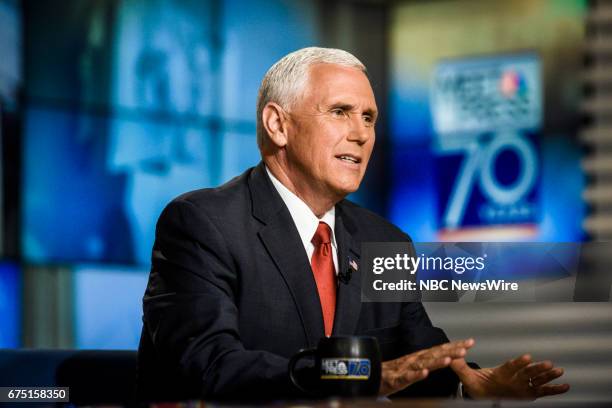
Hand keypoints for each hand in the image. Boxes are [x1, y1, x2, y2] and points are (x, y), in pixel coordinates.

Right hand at [379, 338, 473, 395]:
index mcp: (418, 358)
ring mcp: (403, 369)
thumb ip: (426, 363)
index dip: (454, 346)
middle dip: (450, 350)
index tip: (469, 342)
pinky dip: (415, 375)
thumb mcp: (412, 368)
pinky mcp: (394, 380)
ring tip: (448, 359)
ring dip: (435, 361)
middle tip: (465, 347)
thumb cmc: (390, 374)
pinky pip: (405, 377)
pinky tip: (424, 374)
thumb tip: (445, 358)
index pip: (439, 349)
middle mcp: (412, 360)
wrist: (368, 377)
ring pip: (421, 364)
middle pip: (433, 354)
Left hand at [451, 354, 569, 399]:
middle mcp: (515, 377)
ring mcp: (523, 385)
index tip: (526, 357)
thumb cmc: (477, 384)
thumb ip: (460, 366)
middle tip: (547, 363)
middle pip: (527, 371)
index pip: (511, 366)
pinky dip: (554, 389)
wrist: (483, 392)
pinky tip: (564, 386)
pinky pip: (543, 391)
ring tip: (558, 370)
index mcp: (501, 372)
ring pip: (537, 378)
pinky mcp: (528, 393)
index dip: (518, 362)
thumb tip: (452, 356)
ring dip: (547, 375)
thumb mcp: (467, 377)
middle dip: (536, 368)